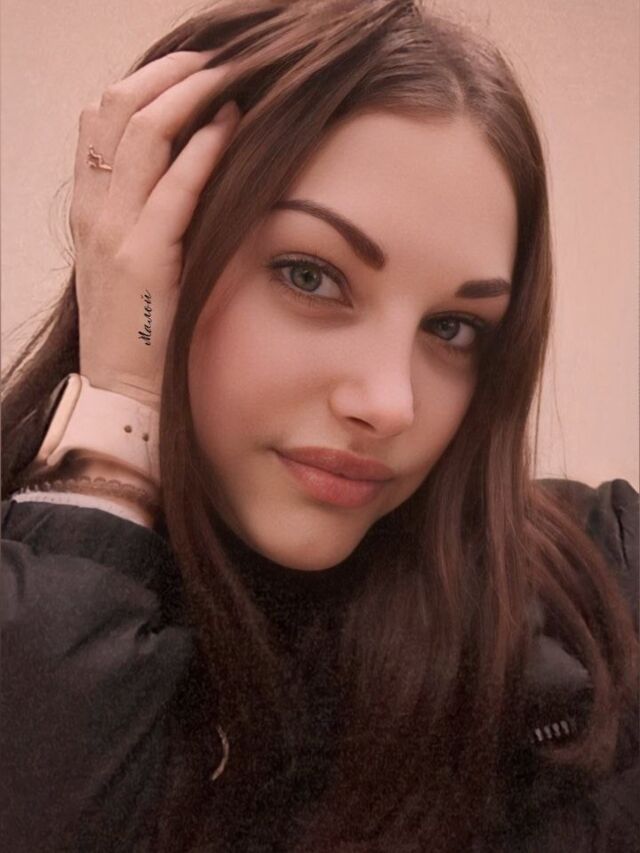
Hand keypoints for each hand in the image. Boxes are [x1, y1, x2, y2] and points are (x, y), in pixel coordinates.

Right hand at [69, 49, 240, 410]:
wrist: (123, 391)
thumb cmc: (137, 329)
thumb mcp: (127, 262)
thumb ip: (143, 214)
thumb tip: (188, 168)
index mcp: (87, 208)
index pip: (100, 118)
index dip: (145, 82)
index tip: (191, 70)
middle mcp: (92, 211)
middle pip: (116, 107)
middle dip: (171, 73)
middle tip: (217, 60)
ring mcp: (113, 233)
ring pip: (141, 131)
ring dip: (190, 93)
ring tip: (231, 78)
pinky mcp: (144, 259)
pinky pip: (175, 187)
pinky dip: (205, 147)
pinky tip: (233, 125)